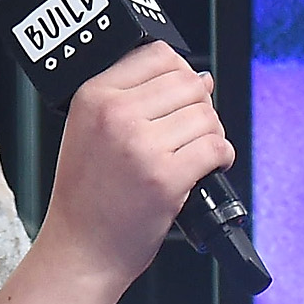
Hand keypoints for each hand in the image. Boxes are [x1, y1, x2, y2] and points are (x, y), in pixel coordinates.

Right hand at [39, 45, 234, 279]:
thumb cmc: (88, 196)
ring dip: (211, 134)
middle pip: (188, 83)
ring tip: (193, 154)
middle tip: (188, 133)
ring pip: (206, 115)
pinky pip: (216, 147)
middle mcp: (115, 115)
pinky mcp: (166, 177)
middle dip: (199, 106)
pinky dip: (221, 158)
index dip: (179, 73)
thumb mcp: (91, 130)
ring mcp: (141, 145)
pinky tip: (205, 170)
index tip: (179, 97)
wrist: (81, 249)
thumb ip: (136, 98)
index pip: (157, 54)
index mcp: (93, 96)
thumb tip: (201, 78)